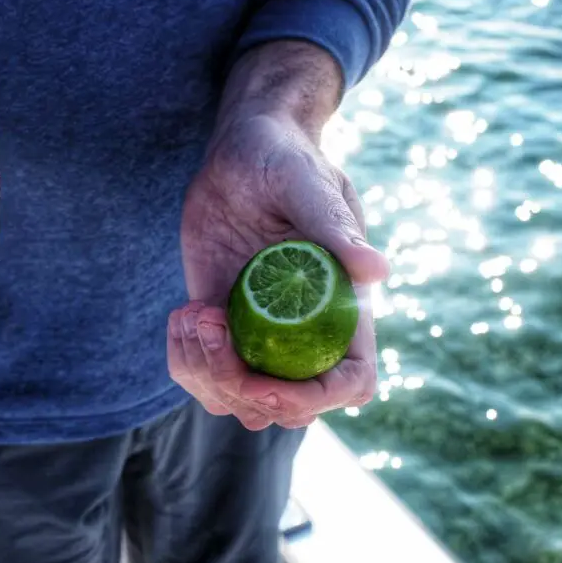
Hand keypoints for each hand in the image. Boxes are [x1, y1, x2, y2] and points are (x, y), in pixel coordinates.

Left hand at [169, 41, 389, 429]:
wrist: (241, 154)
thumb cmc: (287, 161)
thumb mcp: (310, 187)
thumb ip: (336, 230)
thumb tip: (379, 272)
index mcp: (341, 308)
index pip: (351, 382)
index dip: (316, 399)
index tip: (268, 385)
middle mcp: (303, 332)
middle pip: (287, 408)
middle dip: (244, 391)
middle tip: (211, 327)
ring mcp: (258, 334)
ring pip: (236, 400)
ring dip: (206, 374)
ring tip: (192, 314)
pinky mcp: (219, 325)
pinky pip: (200, 373)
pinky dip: (184, 359)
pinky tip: (182, 313)